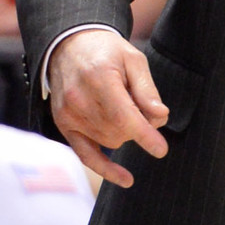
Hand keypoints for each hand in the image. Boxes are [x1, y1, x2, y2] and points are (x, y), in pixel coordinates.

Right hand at [47, 27, 168, 187]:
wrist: (69, 46)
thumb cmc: (107, 51)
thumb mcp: (133, 59)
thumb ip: (147, 89)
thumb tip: (160, 117)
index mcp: (99, 78)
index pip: (124, 117)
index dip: (145, 135)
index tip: (161, 150)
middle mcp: (79, 99)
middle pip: (119, 131)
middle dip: (139, 126)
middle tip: (142, 105)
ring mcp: (68, 114)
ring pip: (109, 142)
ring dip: (124, 133)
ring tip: (123, 107)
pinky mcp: (63, 124)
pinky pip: (86, 155)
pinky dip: (106, 168)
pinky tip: (125, 179)